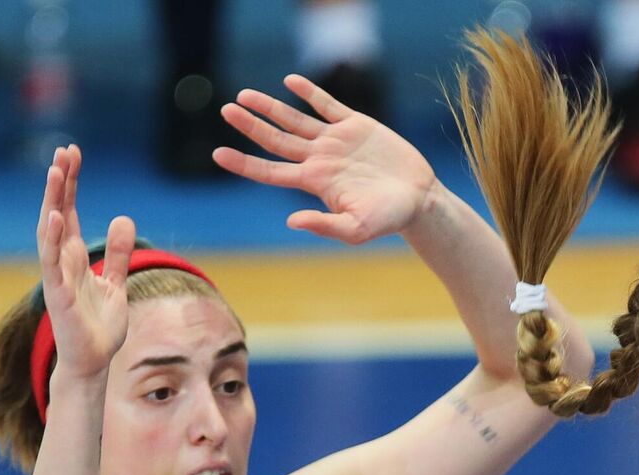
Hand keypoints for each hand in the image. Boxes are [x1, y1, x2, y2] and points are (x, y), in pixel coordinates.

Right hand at [37, 145, 134, 382]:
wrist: (93, 359)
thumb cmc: (100, 323)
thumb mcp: (116, 282)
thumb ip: (119, 253)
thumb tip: (124, 218)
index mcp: (75, 256)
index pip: (71, 211)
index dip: (72, 184)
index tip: (74, 154)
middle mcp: (62, 261)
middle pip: (59, 213)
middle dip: (61, 183)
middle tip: (64, 152)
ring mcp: (58, 275)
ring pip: (51, 231)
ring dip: (53, 201)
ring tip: (56, 172)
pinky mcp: (59, 293)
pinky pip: (53, 262)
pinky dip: (53, 239)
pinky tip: (55, 217)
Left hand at [214, 74, 436, 244]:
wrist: (420, 199)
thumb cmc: (389, 219)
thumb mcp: (357, 229)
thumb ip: (325, 225)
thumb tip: (291, 220)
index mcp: (315, 182)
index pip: (270, 171)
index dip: (243, 163)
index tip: (218, 154)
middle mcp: (320, 159)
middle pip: (276, 140)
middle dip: (250, 125)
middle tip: (226, 109)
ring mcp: (336, 141)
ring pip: (295, 120)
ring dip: (271, 107)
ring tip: (245, 94)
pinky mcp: (356, 126)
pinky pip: (327, 105)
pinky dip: (309, 93)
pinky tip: (291, 82)